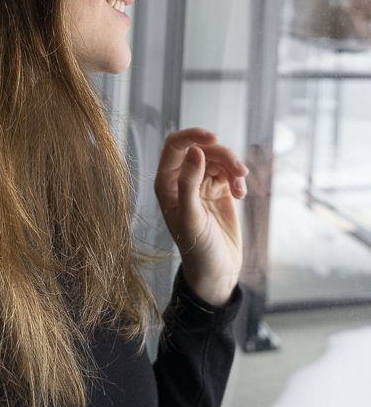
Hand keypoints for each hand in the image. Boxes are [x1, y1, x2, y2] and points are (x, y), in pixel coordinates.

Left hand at [154, 127, 247, 305]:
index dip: (192, 136)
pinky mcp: (218, 189)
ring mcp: (201, 183)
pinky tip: (240, 195)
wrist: (218, 270)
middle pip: (202, 149)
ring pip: (218, 158)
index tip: (214, 137)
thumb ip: (189, 183)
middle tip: (240, 172)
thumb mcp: (191, 217)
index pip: (175, 146)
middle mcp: (181, 179)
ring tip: (240, 189)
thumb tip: (195, 151)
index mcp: (166, 182)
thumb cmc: (197, 248)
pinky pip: (229, 171)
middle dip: (222, 155)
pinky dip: (237, 179)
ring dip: (233, 168)